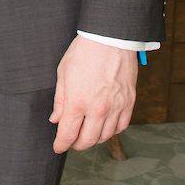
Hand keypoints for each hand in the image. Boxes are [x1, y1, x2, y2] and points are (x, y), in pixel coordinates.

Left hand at [50, 36, 137, 152]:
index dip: (61, 144)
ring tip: (86, 133)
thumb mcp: (63, 73)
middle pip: (87, 140)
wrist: (110, 38)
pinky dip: (111, 131)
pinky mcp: (129, 103)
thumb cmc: (84, 52)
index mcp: (78, 102)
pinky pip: (121, 126)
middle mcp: (98, 109)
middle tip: (71, 141)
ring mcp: (115, 107)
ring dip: (93, 139)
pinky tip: (104, 126)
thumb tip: (56, 119)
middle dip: (76, 144)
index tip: (58, 147)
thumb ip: (60, 100)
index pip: (68, 134)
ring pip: (105, 136)